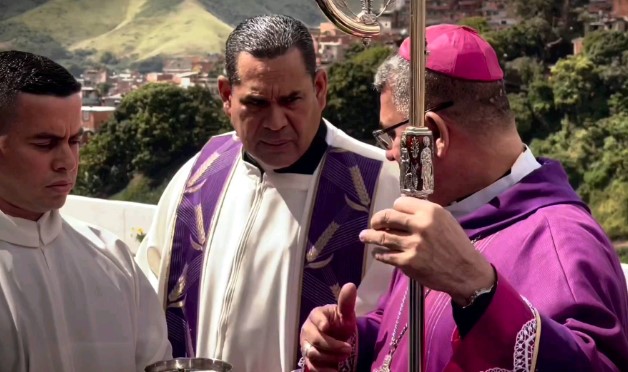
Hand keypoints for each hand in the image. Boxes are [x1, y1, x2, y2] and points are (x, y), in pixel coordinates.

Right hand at [299, 283, 356, 371]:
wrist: (339, 339)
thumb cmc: (340, 324)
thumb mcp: (346, 314)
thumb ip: (346, 302)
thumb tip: (351, 285)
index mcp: (316, 316)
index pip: (315, 318)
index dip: (320, 322)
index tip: (326, 327)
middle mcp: (307, 331)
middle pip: (315, 340)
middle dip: (332, 345)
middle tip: (348, 349)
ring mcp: (306, 346)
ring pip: (313, 354)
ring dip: (330, 357)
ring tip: (345, 357)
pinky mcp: (309, 360)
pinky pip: (313, 367)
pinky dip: (324, 370)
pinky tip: (336, 370)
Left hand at [359, 196, 494, 305]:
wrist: (466, 272)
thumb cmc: (457, 244)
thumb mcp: (445, 220)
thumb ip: (424, 213)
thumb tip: (402, 209)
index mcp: (430, 212)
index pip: (400, 203)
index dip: (394, 208)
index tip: (392, 213)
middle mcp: (420, 225)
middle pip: (387, 217)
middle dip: (377, 220)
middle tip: (373, 223)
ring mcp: (412, 245)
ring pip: (382, 237)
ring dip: (370, 236)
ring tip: (364, 236)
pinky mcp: (407, 262)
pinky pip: (386, 256)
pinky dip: (379, 254)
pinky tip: (377, 253)